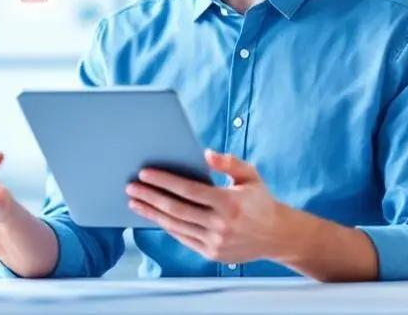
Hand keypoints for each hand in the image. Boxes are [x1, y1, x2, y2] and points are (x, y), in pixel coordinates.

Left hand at [126, 150, 285, 264]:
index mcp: (229, 202)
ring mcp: (215, 242)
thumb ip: (229, 162)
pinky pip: (182, 238)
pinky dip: (165, 226)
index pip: (189, 190)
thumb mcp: (250, 175)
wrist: (276, 235)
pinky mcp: (211, 253)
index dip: (165, 181)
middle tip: (131, 187)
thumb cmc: (259, 200)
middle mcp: (221, 224)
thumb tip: (206, 154)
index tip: (145, 173)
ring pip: (175, 225)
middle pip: (176, 209)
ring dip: (152, 213)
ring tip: (135, 202)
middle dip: (150, 197)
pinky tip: (153, 216)